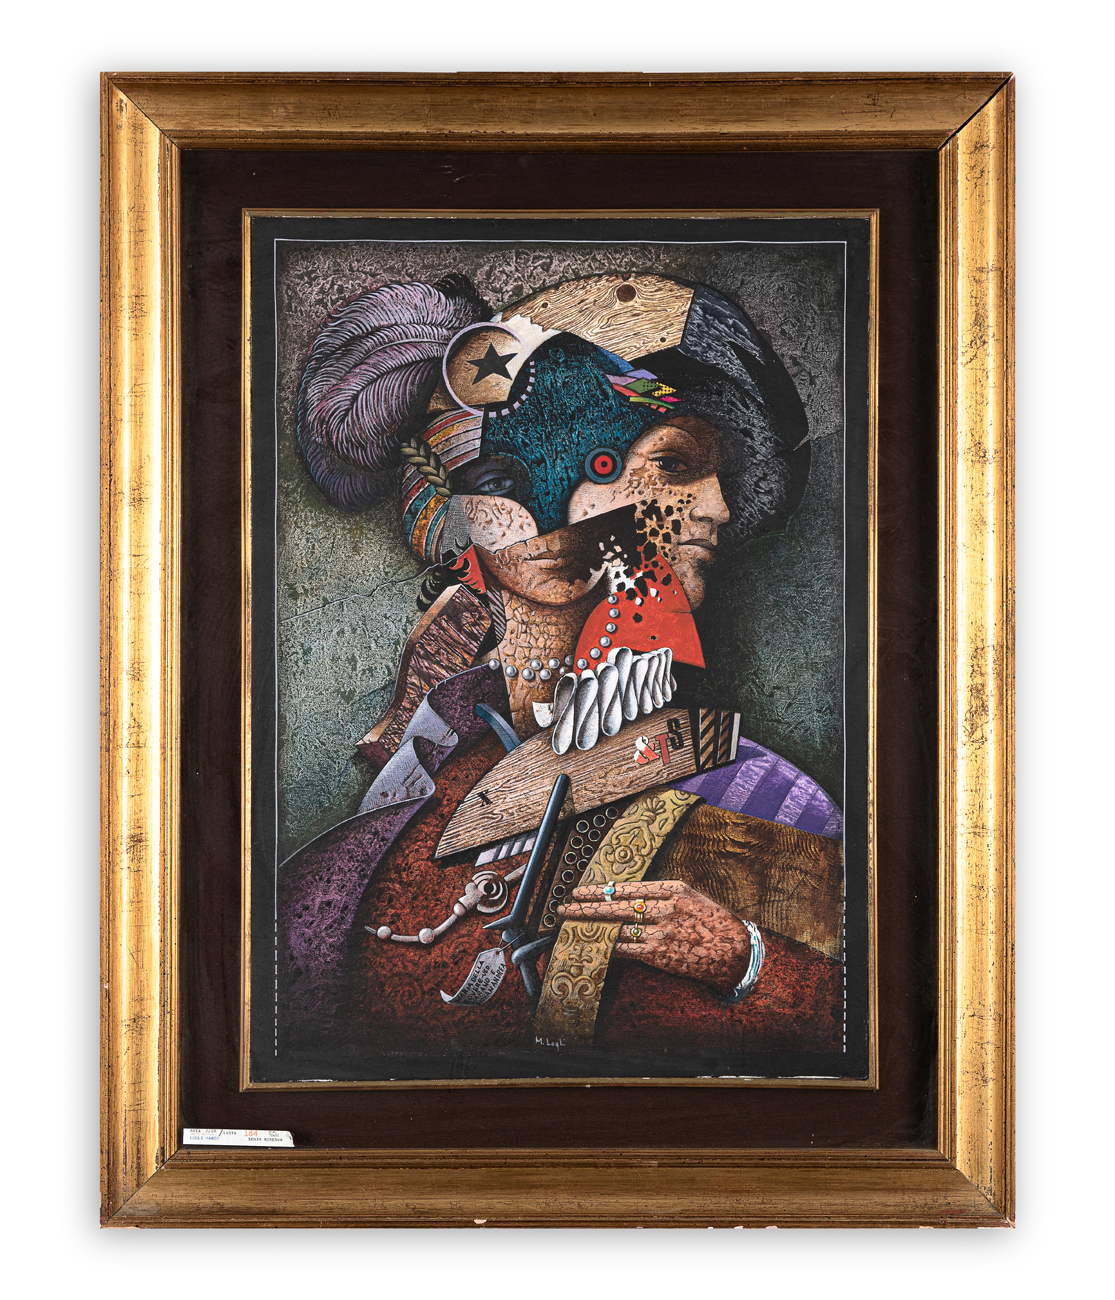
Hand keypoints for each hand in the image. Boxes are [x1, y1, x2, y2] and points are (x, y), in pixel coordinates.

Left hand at [557, 880, 755, 996]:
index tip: (578, 891)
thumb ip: (660, 895)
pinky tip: (595, 943)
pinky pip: (627, 948)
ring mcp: (661, 933)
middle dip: (586, 907)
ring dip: (593, 927)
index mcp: (673, 890)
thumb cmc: (710, 922)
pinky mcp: (660, 955)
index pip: (626, 888)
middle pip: (616, 907)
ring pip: (617, 928)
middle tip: (564, 908)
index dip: (598, 891)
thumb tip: (624, 895)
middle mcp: (665, 909)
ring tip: (573, 926)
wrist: (733, 951)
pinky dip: (609, 945)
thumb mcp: (689, 897)